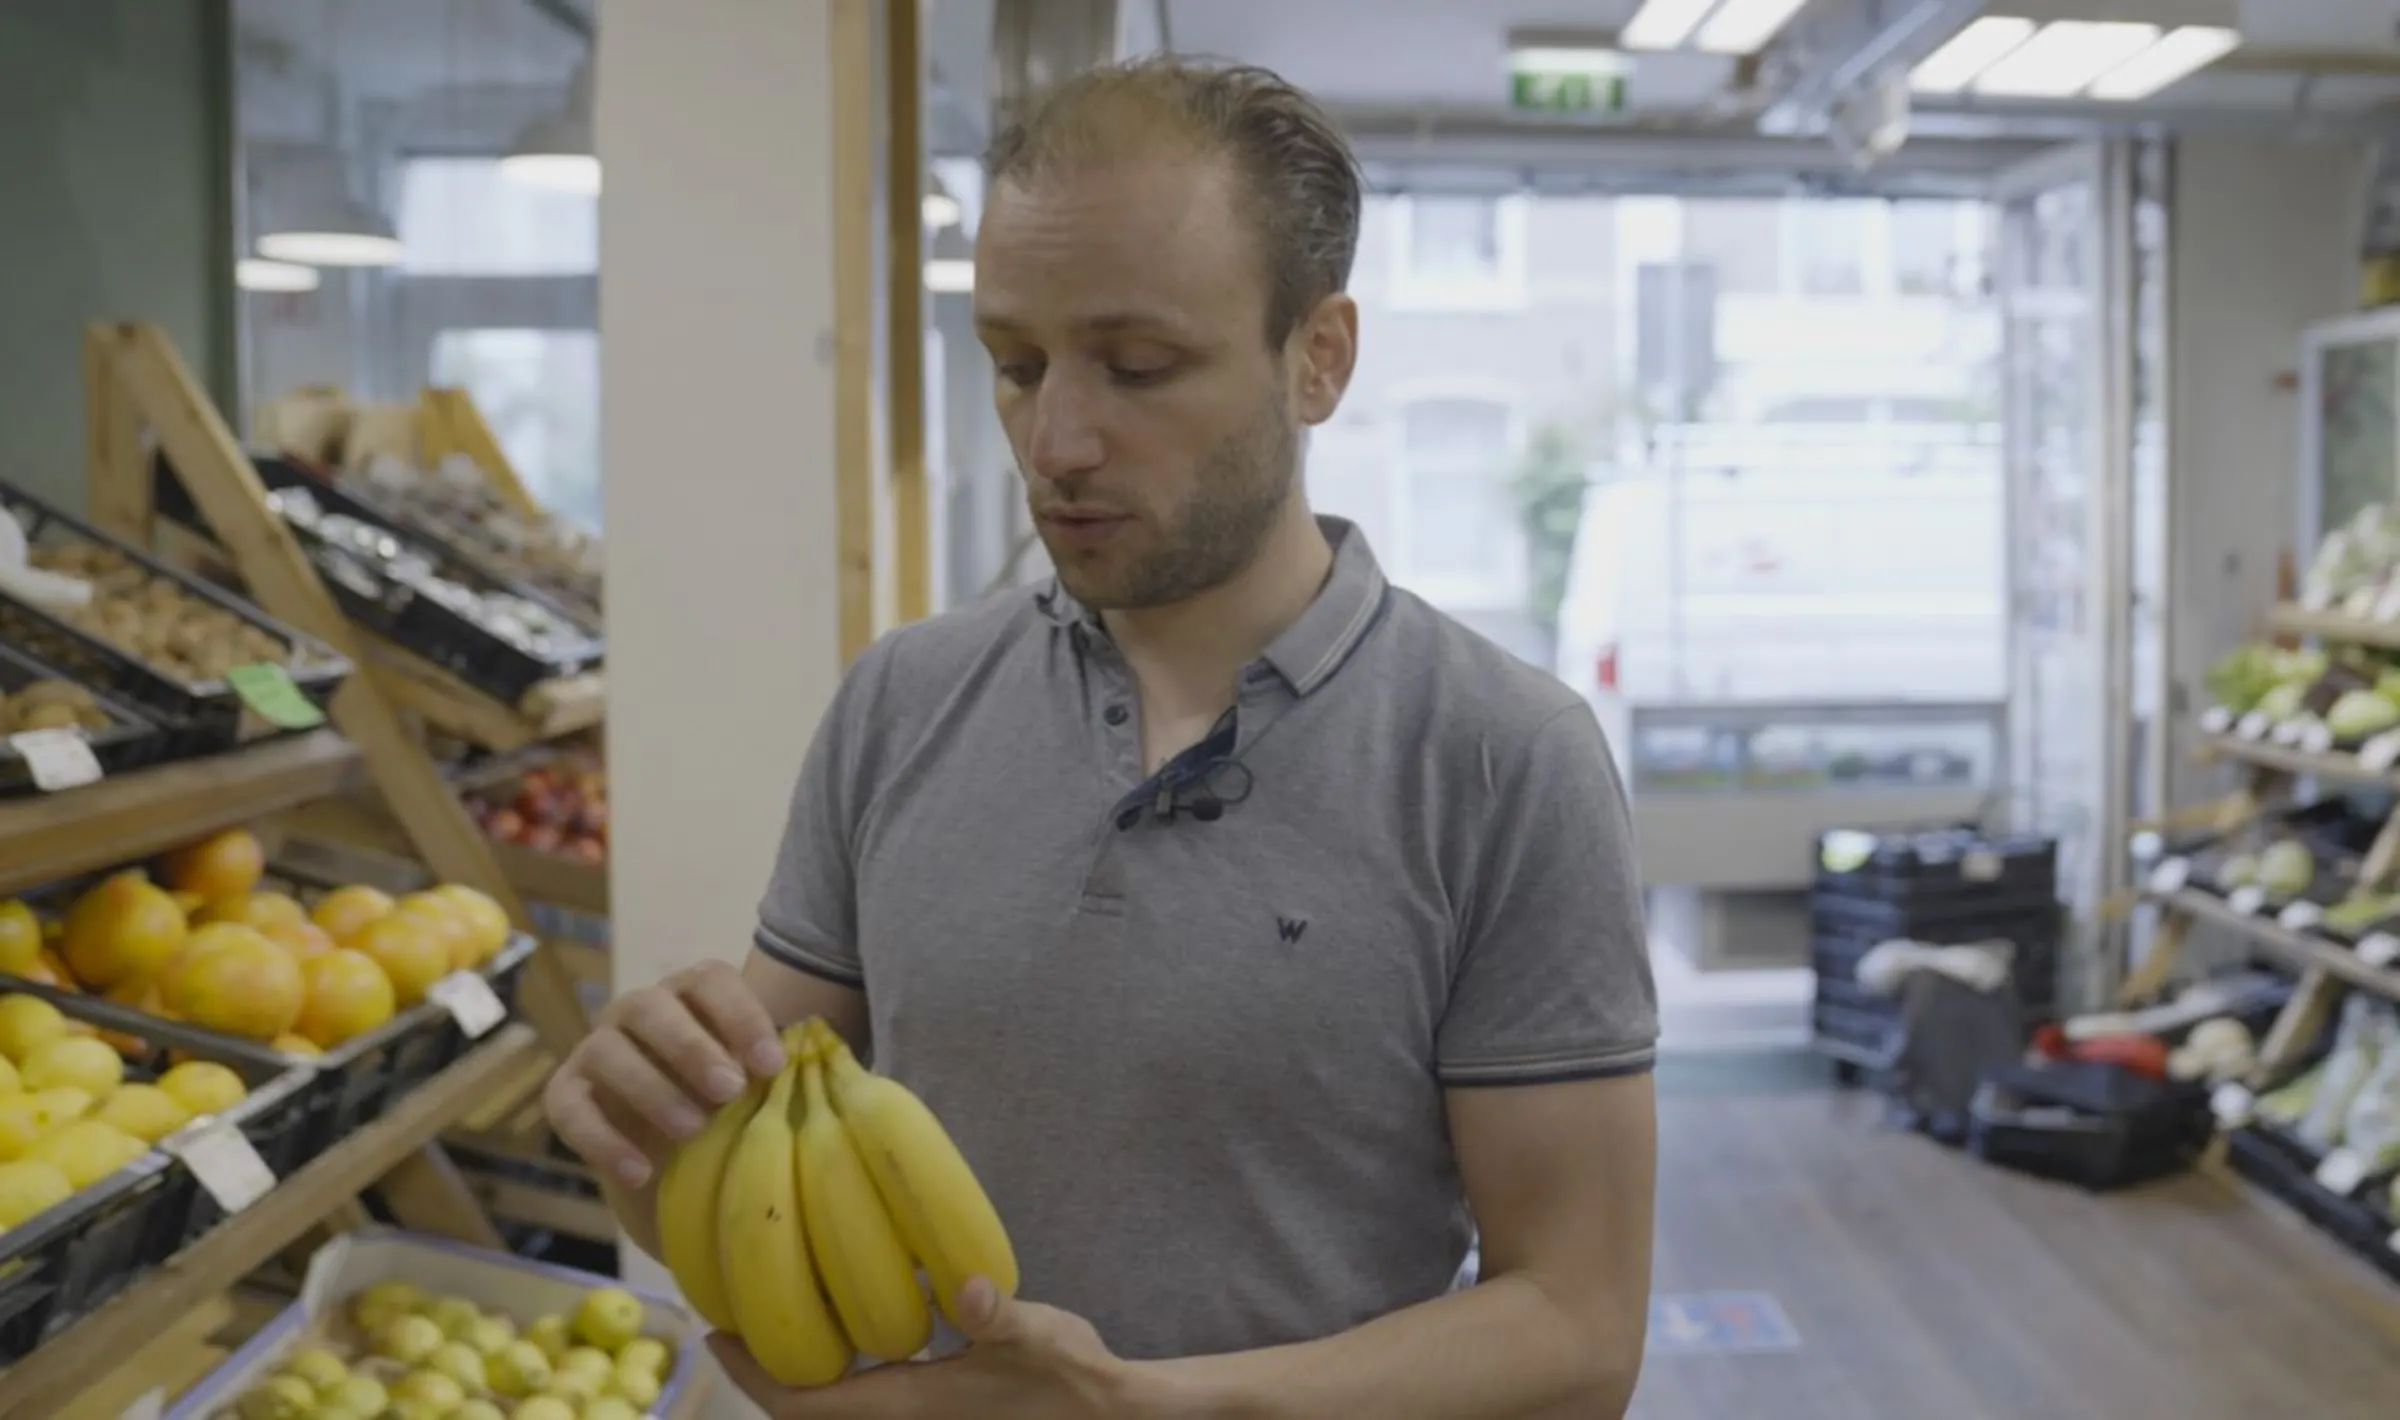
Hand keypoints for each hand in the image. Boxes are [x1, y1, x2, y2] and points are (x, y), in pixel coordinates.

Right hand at [542, 960, 786, 1188]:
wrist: (672, 1160)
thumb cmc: (724, 1107)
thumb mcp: (752, 1088)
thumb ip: (766, 1072)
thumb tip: (803, 1069)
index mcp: (690, 996)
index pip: (710, 981)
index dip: (741, 1015)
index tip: (773, 1064)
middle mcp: (638, 1012)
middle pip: (652, 1007)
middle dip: (692, 1048)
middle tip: (730, 1090)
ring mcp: (596, 1049)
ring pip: (607, 1051)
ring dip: (651, 1089)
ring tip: (692, 1130)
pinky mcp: (566, 1095)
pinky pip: (570, 1110)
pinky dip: (603, 1142)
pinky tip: (640, 1172)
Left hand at [710, 1277, 1142, 1418]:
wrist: (1105, 1414)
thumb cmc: (1069, 1377)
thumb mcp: (1037, 1333)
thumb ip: (996, 1312)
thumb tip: (962, 1286)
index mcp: (909, 1405)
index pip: (805, 1402)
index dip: (753, 1375)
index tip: (716, 1334)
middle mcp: (901, 1419)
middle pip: (804, 1409)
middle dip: (759, 1371)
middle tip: (729, 1318)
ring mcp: (915, 1418)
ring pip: (829, 1406)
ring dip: (792, 1370)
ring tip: (770, 1315)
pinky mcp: (931, 1409)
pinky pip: (858, 1395)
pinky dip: (831, 1369)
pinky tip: (839, 1324)